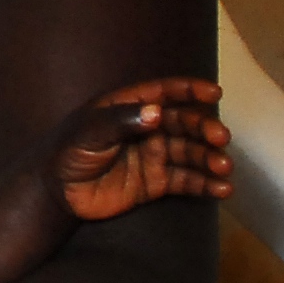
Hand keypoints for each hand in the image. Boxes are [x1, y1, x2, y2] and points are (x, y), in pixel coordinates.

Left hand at [50, 78, 230, 223]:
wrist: (59, 192)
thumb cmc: (69, 151)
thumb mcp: (90, 132)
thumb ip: (121, 121)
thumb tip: (156, 112)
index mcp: (129, 107)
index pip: (163, 92)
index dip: (189, 89)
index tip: (214, 92)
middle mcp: (146, 128)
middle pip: (183, 124)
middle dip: (204, 128)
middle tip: (220, 138)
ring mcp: (153, 155)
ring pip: (189, 153)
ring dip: (210, 158)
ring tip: (224, 167)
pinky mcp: (156, 183)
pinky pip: (186, 181)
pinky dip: (206, 185)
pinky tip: (223, 189)